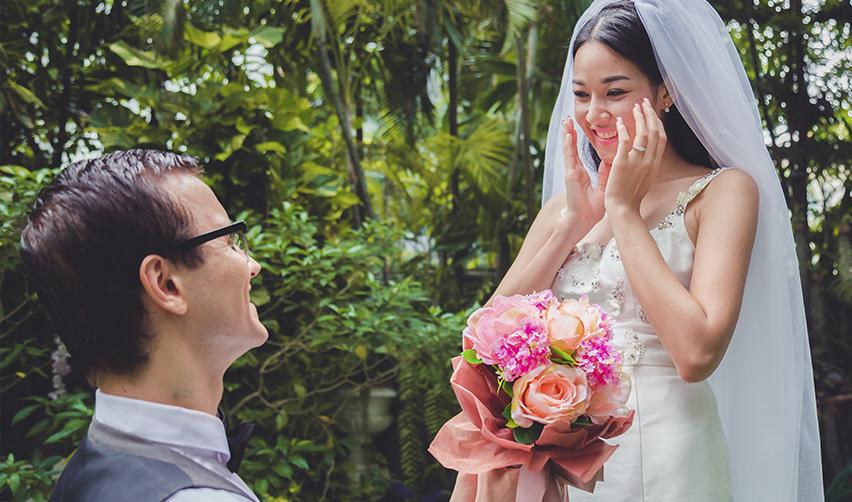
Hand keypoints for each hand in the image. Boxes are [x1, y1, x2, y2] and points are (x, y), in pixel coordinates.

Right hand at [561, 118, 609, 231]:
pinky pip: (569, 157)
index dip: (578, 140)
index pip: (580, 152)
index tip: (579, 128)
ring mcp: (571, 172)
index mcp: (582, 173)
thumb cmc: (592, 209)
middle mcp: (575, 170)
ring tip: (566, 121)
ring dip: (567, 134)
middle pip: (572, 147)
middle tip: (569, 118)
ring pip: (568, 149)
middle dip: (570, 133)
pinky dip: (568, 145)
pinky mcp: (570, 175)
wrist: (584, 221)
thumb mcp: (602, 187)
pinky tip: (568, 135)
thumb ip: (605, 173)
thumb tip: (611, 160)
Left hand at [605, 98, 666, 212]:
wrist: (623, 209)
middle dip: (650, 114)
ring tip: (634, 107)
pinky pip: (625, 142)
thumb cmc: (632, 196)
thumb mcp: (646, 178)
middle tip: (644, 103)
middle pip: (655, 132)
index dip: (658, 123)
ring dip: (639, 118)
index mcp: (655, 164)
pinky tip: (620, 121)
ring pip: (643, 134)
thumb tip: (648, 152)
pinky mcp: (623, 164)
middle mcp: (650, 161)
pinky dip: (624, 129)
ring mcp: (637, 162)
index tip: (652, 112)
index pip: (661, 138)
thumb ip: (648, 164)